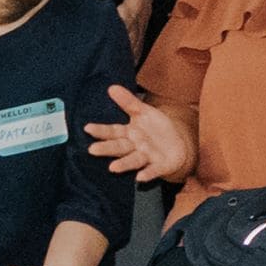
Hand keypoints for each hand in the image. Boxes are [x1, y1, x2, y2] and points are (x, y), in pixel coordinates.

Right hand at [85, 84, 200, 183]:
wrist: (178, 146)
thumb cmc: (155, 129)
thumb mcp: (143, 112)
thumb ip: (128, 102)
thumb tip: (111, 87)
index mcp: (129, 133)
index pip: (113, 131)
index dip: (101, 130)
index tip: (87, 128)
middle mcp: (135, 147)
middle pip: (119, 147)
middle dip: (106, 149)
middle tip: (92, 150)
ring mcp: (147, 157)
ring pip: (133, 160)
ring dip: (123, 164)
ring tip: (112, 167)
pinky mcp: (160, 165)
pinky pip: (153, 170)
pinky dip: (147, 174)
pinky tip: (140, 177)